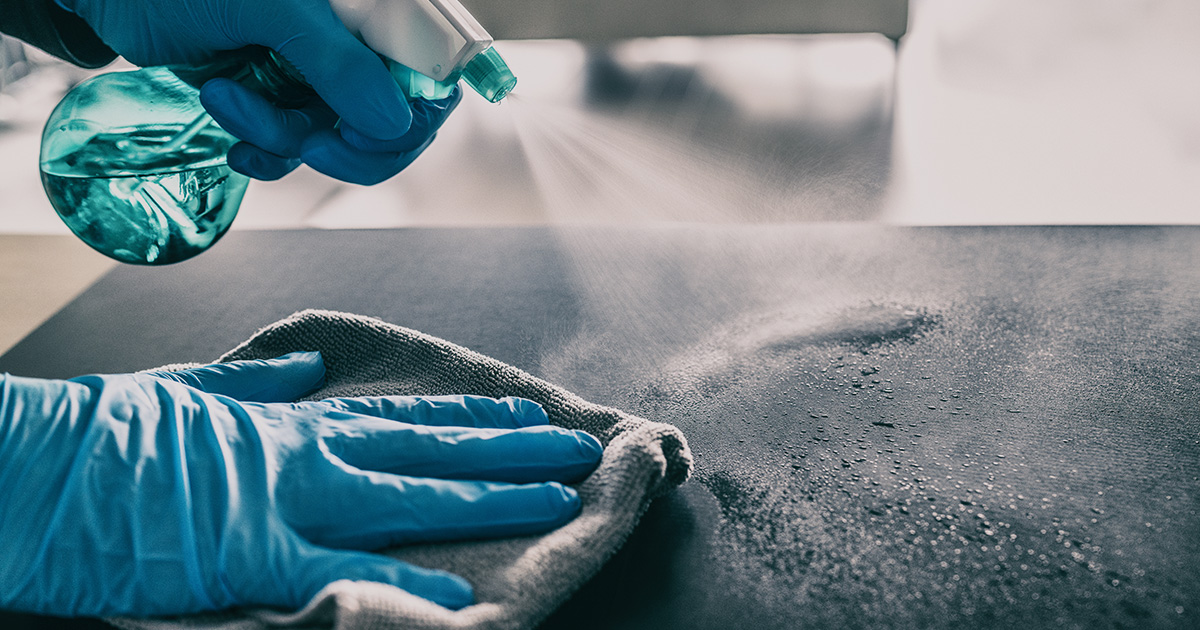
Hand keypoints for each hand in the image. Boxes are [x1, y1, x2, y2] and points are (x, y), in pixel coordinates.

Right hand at [0, 352, 601, 616]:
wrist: (36, 466)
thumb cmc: (104, 435)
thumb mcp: (190, 392)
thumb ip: (258, 383)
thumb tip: (306, 368)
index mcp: (290, 421)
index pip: (402, 417)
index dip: (470, 418)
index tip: (523, 414)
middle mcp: (306, 453)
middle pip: (430, 449)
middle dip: (510, 450)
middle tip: (577, 446)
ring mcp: (287, 501)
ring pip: (412, 495)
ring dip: (490, 497)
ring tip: (556, 496)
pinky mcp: (253, 555)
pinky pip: (342, 572)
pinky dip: (402, 584)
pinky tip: (457, 596)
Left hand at [54, 0, 453, 182]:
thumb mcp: (270, 10)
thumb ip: (335, 62)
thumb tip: (393, 121)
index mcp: (370, 12)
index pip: (434, 71)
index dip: (414, 113)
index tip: (364, 131)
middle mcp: (356, 43)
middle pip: (399, 120)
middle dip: (351, 144)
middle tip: (310, 143)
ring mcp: (320, 75)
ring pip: (341, 141)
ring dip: (284, 139)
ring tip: (230, 101)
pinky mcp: (282, 102)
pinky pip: (298, 151)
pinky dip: (266, 154)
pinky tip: (234, 141)